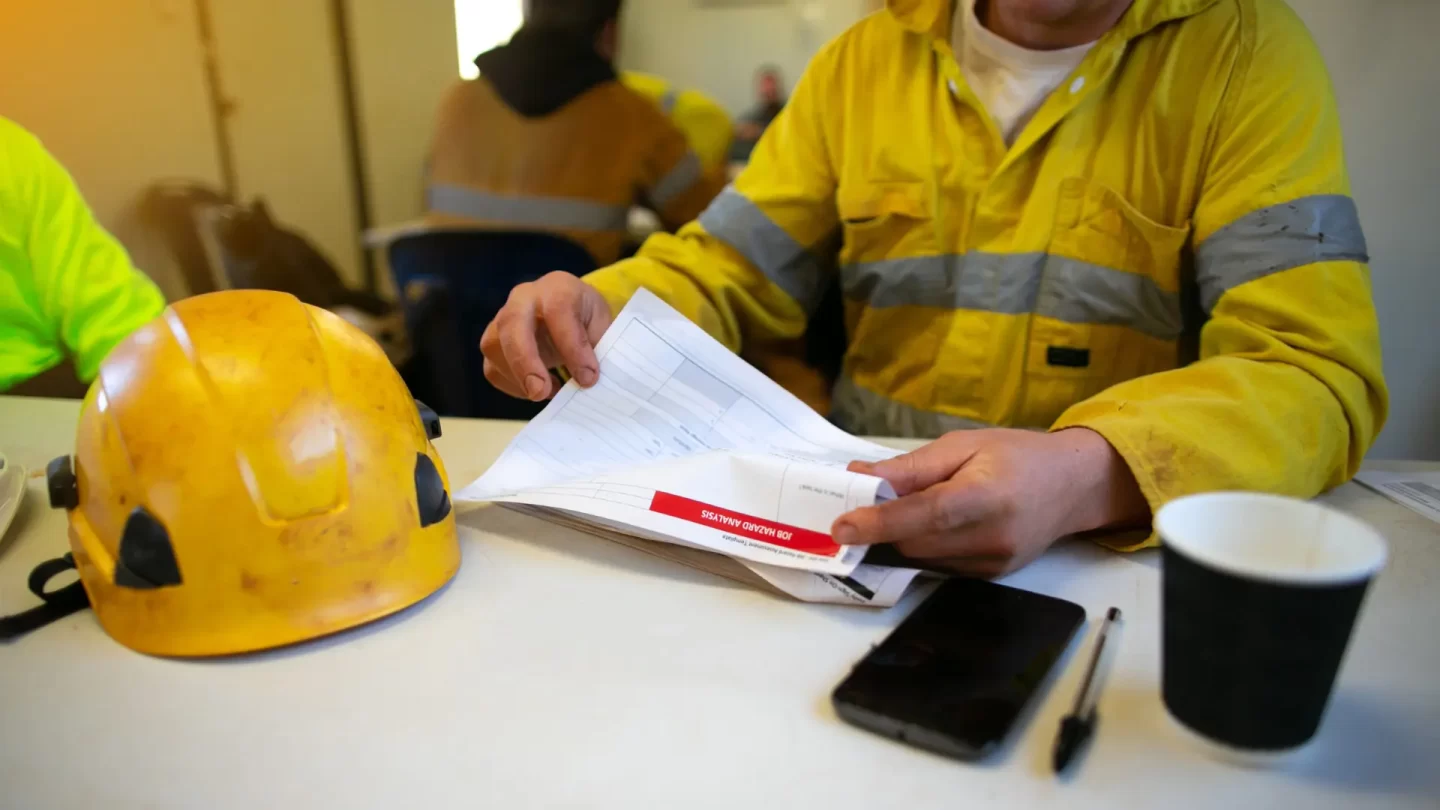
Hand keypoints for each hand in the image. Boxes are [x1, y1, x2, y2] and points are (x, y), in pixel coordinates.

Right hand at [479, 271, 612, 400]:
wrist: (568, 308)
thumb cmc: (586, 317)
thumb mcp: (602, 326)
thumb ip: (598, 349)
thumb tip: (587, 381)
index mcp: (557, 288)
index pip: (559, 311)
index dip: (572, 347)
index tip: (587, 378)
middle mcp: (524, 298)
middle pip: (512, 324)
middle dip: (525, 361)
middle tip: (540, 392)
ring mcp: (502, 319)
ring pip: (494, 347)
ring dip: (518, 377)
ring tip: (549, 391)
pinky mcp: (494, 343)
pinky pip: (492, 368)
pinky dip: (513, 386)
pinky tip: (538, 390)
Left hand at [833, 428, 1148, 576]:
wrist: (1074, 486)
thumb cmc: (1018, 456)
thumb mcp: (963, 445)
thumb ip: (911, 467)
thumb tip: (860, 477)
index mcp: (987, 497)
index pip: (923, 516)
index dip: (878, 523)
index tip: (841, 526)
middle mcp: (991, 539)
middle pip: (914, 543)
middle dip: (884, 526)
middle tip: (863, 502)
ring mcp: (993, 565)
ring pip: (922, 559)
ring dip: (903, 538)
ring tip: (904, 509)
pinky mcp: (991, 577)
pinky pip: (940, 566)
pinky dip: (924, 547)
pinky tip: (933, 525)